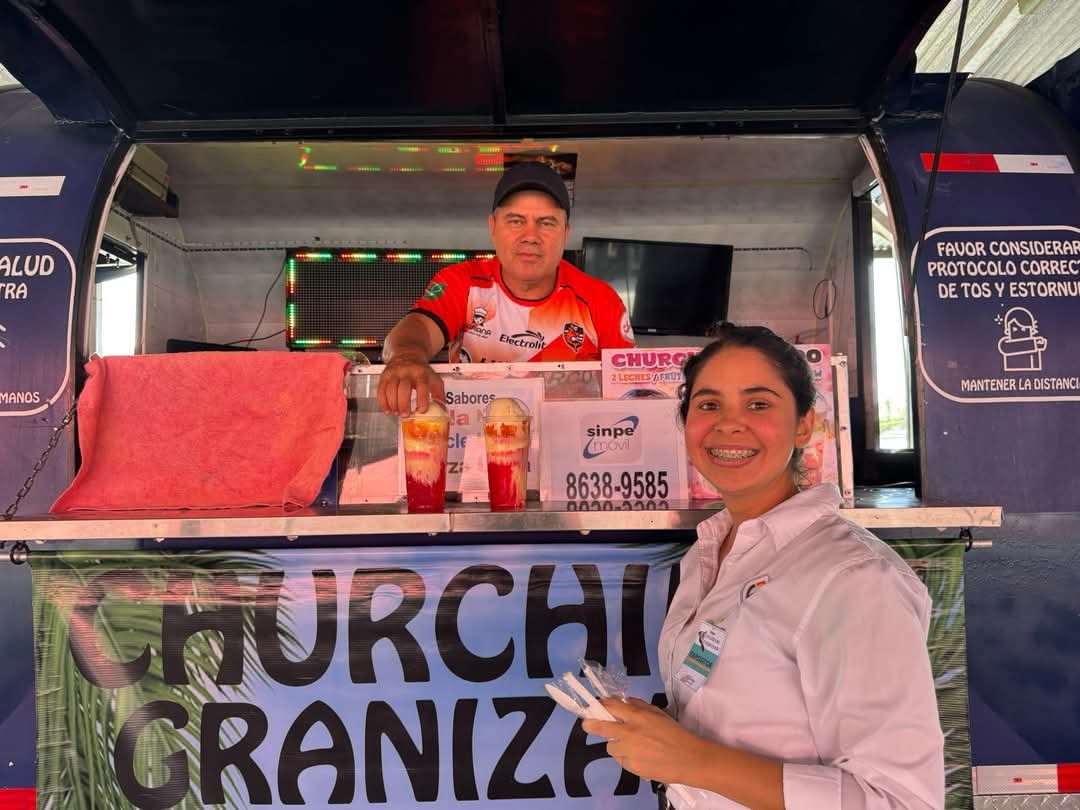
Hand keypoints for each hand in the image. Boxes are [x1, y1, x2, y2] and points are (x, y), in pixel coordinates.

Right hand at [376, 356, 444, 415]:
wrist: (408, 354)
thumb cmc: (421, 370)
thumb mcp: (434, 378)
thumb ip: (439, 393)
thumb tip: (442, 409)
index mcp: (421, 372)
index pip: (422, 385)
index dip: (422, 398)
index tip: (421, 410)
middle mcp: (407, 371)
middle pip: (404, 388)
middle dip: (404, 403)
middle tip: (405, 414)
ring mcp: (394, 373)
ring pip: (391, 389)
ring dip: (393, 404)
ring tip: (397, 413)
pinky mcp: (385, 376)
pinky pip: (381, 389)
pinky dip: (383, 402)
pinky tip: (387, 409)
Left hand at [581, 698, 701, 784]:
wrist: (688, 758)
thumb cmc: (674, 732)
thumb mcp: (657, 713)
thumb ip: (638, 706)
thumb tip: (622, 701)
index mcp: (637, 716)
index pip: (610, 706)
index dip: (600, 706)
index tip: (595, 707)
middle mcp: (630, 732)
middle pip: (600, 727)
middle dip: (590, 724)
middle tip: (587, 724)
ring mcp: (629, 751)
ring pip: (610, 746)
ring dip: (616, 745)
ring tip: (630, 746)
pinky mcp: (632, 767)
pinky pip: (621, 760)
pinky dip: (626, 758)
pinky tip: (640, 757)